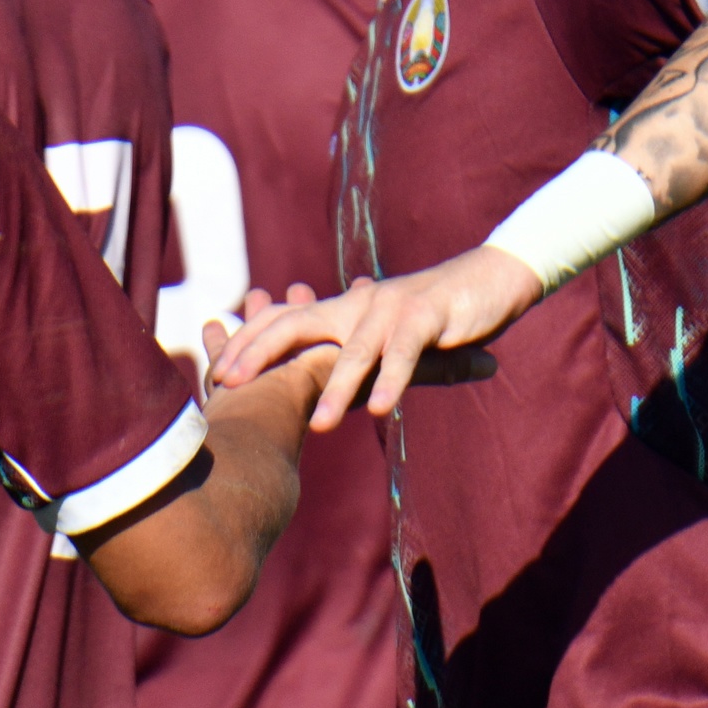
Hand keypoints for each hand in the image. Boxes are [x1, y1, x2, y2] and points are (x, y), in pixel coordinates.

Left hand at [207, 249, 529, 430]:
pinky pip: (404, 352)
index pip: (283, 322)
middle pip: (298, 326)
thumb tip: (322, 393)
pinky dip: (392, 380)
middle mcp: (358, 304)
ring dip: (336, 390)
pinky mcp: (427, 315)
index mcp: (343, 309)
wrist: (492, 279)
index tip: (215, 375)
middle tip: (230, 387)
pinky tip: (382, 411)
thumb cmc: (436, 314)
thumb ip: (357, 360)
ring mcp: (390, 308)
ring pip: (354, 351)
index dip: (248, 345)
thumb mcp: (387, 338)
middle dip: (261, 356)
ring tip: (320, 427)